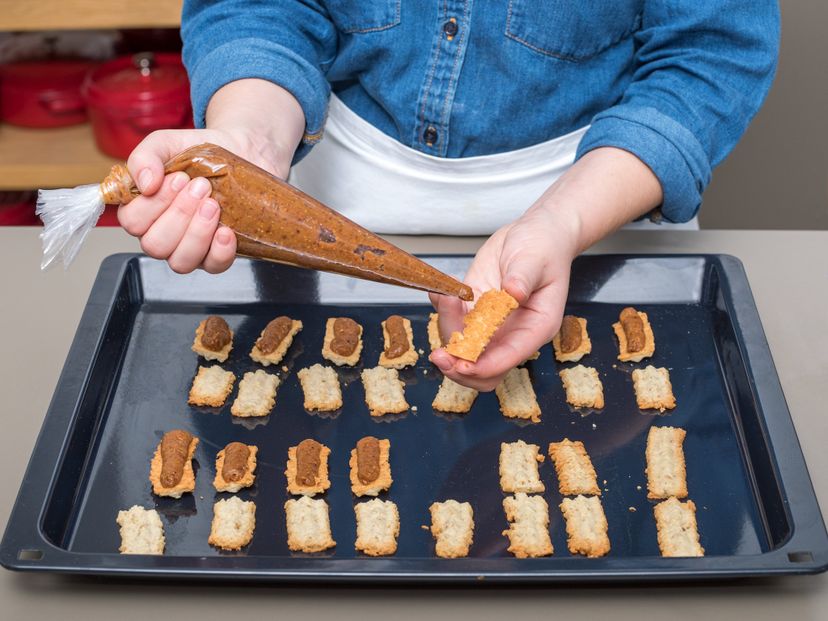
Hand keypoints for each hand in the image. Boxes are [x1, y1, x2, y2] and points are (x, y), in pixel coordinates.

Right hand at [118, 128, 288, 273]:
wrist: (241, 153)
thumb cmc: (199, 154)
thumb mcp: (166, 143)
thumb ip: (145, 157)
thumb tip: (145, 183)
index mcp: (144, 210)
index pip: (132, 222)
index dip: (153, 204)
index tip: (178, 178)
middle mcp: (164, 234)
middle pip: (155, 245)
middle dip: (179, 215)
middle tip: (200, 186)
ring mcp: (190, 248)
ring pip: (181, 262)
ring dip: (197, 232)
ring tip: (213, 204)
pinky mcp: (217, 255)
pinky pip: (213, 267)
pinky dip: (219, 251)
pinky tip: (226, 230)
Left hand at [429, 205, 580, 390]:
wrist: (536, 234)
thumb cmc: (544, 246)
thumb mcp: (535, 258)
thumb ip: (523, 277)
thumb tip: (513, 292)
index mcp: (535, 327)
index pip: (509, 357)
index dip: (484, 366)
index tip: (463, 363)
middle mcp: (512, 332)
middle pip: (484, 369)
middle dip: (460, 368)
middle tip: (440, 356)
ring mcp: (492, 324)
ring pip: (463, 349)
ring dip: (447, 334)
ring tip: (444, 297)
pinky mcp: (476, 310)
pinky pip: (454, 323)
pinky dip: (442, 313)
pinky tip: (440, 292)